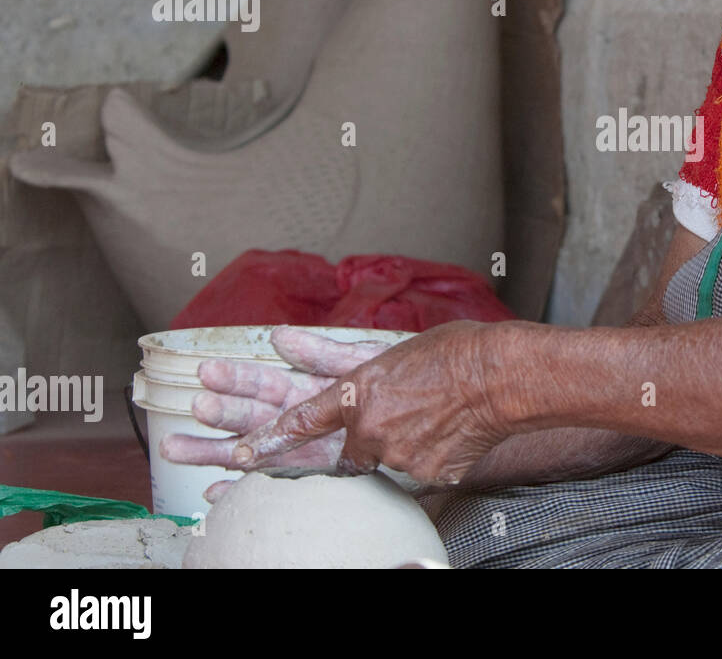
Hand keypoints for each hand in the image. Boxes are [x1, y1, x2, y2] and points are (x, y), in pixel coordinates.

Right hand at [159, 326, 391, 501]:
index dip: (237, 378)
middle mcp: (297, 421)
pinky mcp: (316, 475)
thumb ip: (323, 353)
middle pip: (249, 417)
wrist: (439, 408)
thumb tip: (279, 337)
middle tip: (196, 406)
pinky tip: (214, 491)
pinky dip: (242, 488)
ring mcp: (303, 449)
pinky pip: (275, 484)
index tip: (206, 373)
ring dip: (214, 450)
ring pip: (250, 451)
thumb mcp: (364, 364)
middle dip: (221, 412)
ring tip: (175, 448)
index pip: (264, 382)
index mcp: (306, 389)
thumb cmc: (404, 382)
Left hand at [228, 320, 515, 487]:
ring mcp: (399, 456)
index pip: (301, 422)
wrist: (504, 376)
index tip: (238, 455)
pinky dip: (431, 455)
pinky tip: (453, 432)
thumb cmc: (454, 351)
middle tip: (398, 416)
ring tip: (440, 415)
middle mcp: (371, 429)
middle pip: (353, 451)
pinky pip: (418, 471)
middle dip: (371, 438)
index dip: (265, 441)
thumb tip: (281, 341)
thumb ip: (331, 353)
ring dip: (406, 444)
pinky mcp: (427, 476)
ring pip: (388, 461)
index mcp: (358, 393)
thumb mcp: (388, 346)